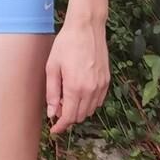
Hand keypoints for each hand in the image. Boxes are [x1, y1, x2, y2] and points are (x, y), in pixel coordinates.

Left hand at [45, 18, 109, 133]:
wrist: (87, 29)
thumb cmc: (65, 45)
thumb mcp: (52, 67)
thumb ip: (52, 92)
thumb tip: (52, 112)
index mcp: (76, 88)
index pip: (69, 116)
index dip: (61, 126)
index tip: (54, 130)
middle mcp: (91, 90)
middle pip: (80, 115)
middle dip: (68, 117)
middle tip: (56, 107)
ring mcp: (101, 86)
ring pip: (90, 110)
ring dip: (78, 110)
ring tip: (65, 98)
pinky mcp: (107, 81)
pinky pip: (98, 101)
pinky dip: (88, 103)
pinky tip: (78, 93)